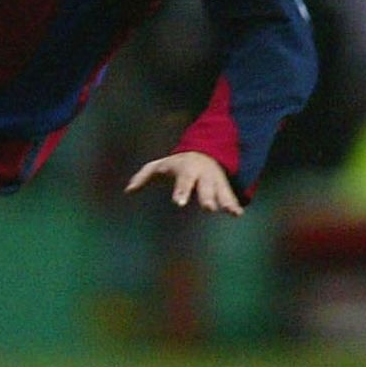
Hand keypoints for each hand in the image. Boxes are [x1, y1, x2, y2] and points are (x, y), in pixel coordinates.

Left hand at [124, 151, 242, 215]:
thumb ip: (143, 177)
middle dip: (206, 197)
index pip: (183, 181)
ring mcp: (214, 180)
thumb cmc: (175, 163)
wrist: (204, 152)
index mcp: (186, 170)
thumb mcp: (158, 166)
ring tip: (231, 212)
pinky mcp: (223, 186)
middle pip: (205, 187)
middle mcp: (202, 175)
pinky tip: (238, 214)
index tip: (179, 203)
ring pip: (220, 191)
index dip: (182, 192)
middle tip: (208, 208)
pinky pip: (230, 195)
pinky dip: (234, 204)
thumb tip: (127, 190)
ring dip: (225, 201)